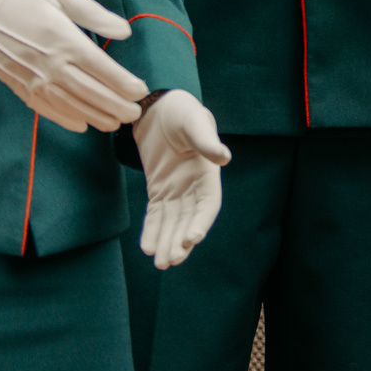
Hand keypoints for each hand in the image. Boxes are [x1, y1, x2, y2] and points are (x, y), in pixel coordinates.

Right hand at [0, 0, 145, 131]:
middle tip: (134, 115)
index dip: (124, 83)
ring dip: (95, 116)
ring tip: (114, 123)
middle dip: (116, 105)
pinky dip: (65, 119)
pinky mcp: (19, 87)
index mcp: (64, 40)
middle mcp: (50, 65)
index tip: (141, 91)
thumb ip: (94, 14)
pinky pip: (45, 109)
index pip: (102, 69)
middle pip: (90, 92)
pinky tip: (81, 125)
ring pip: (70, 105)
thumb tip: (125, 31)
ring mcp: (33, 79)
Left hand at [134, 89, 228, 268]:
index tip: (192, 239)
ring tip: (160, 263)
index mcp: (207, 173)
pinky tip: (147, 247)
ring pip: (172, 223)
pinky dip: (152, 231)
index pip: (207, 205)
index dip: (201, 222)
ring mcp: (175, 190)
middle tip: (170, 261)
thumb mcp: (195, 123)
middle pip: (188, 220)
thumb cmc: (184, 112)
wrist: (161, 108)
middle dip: (180, 241)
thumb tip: (223, 158)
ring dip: (167, 242)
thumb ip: (206, 141)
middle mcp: (193, 186)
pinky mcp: (158, 190)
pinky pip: (155, 215)